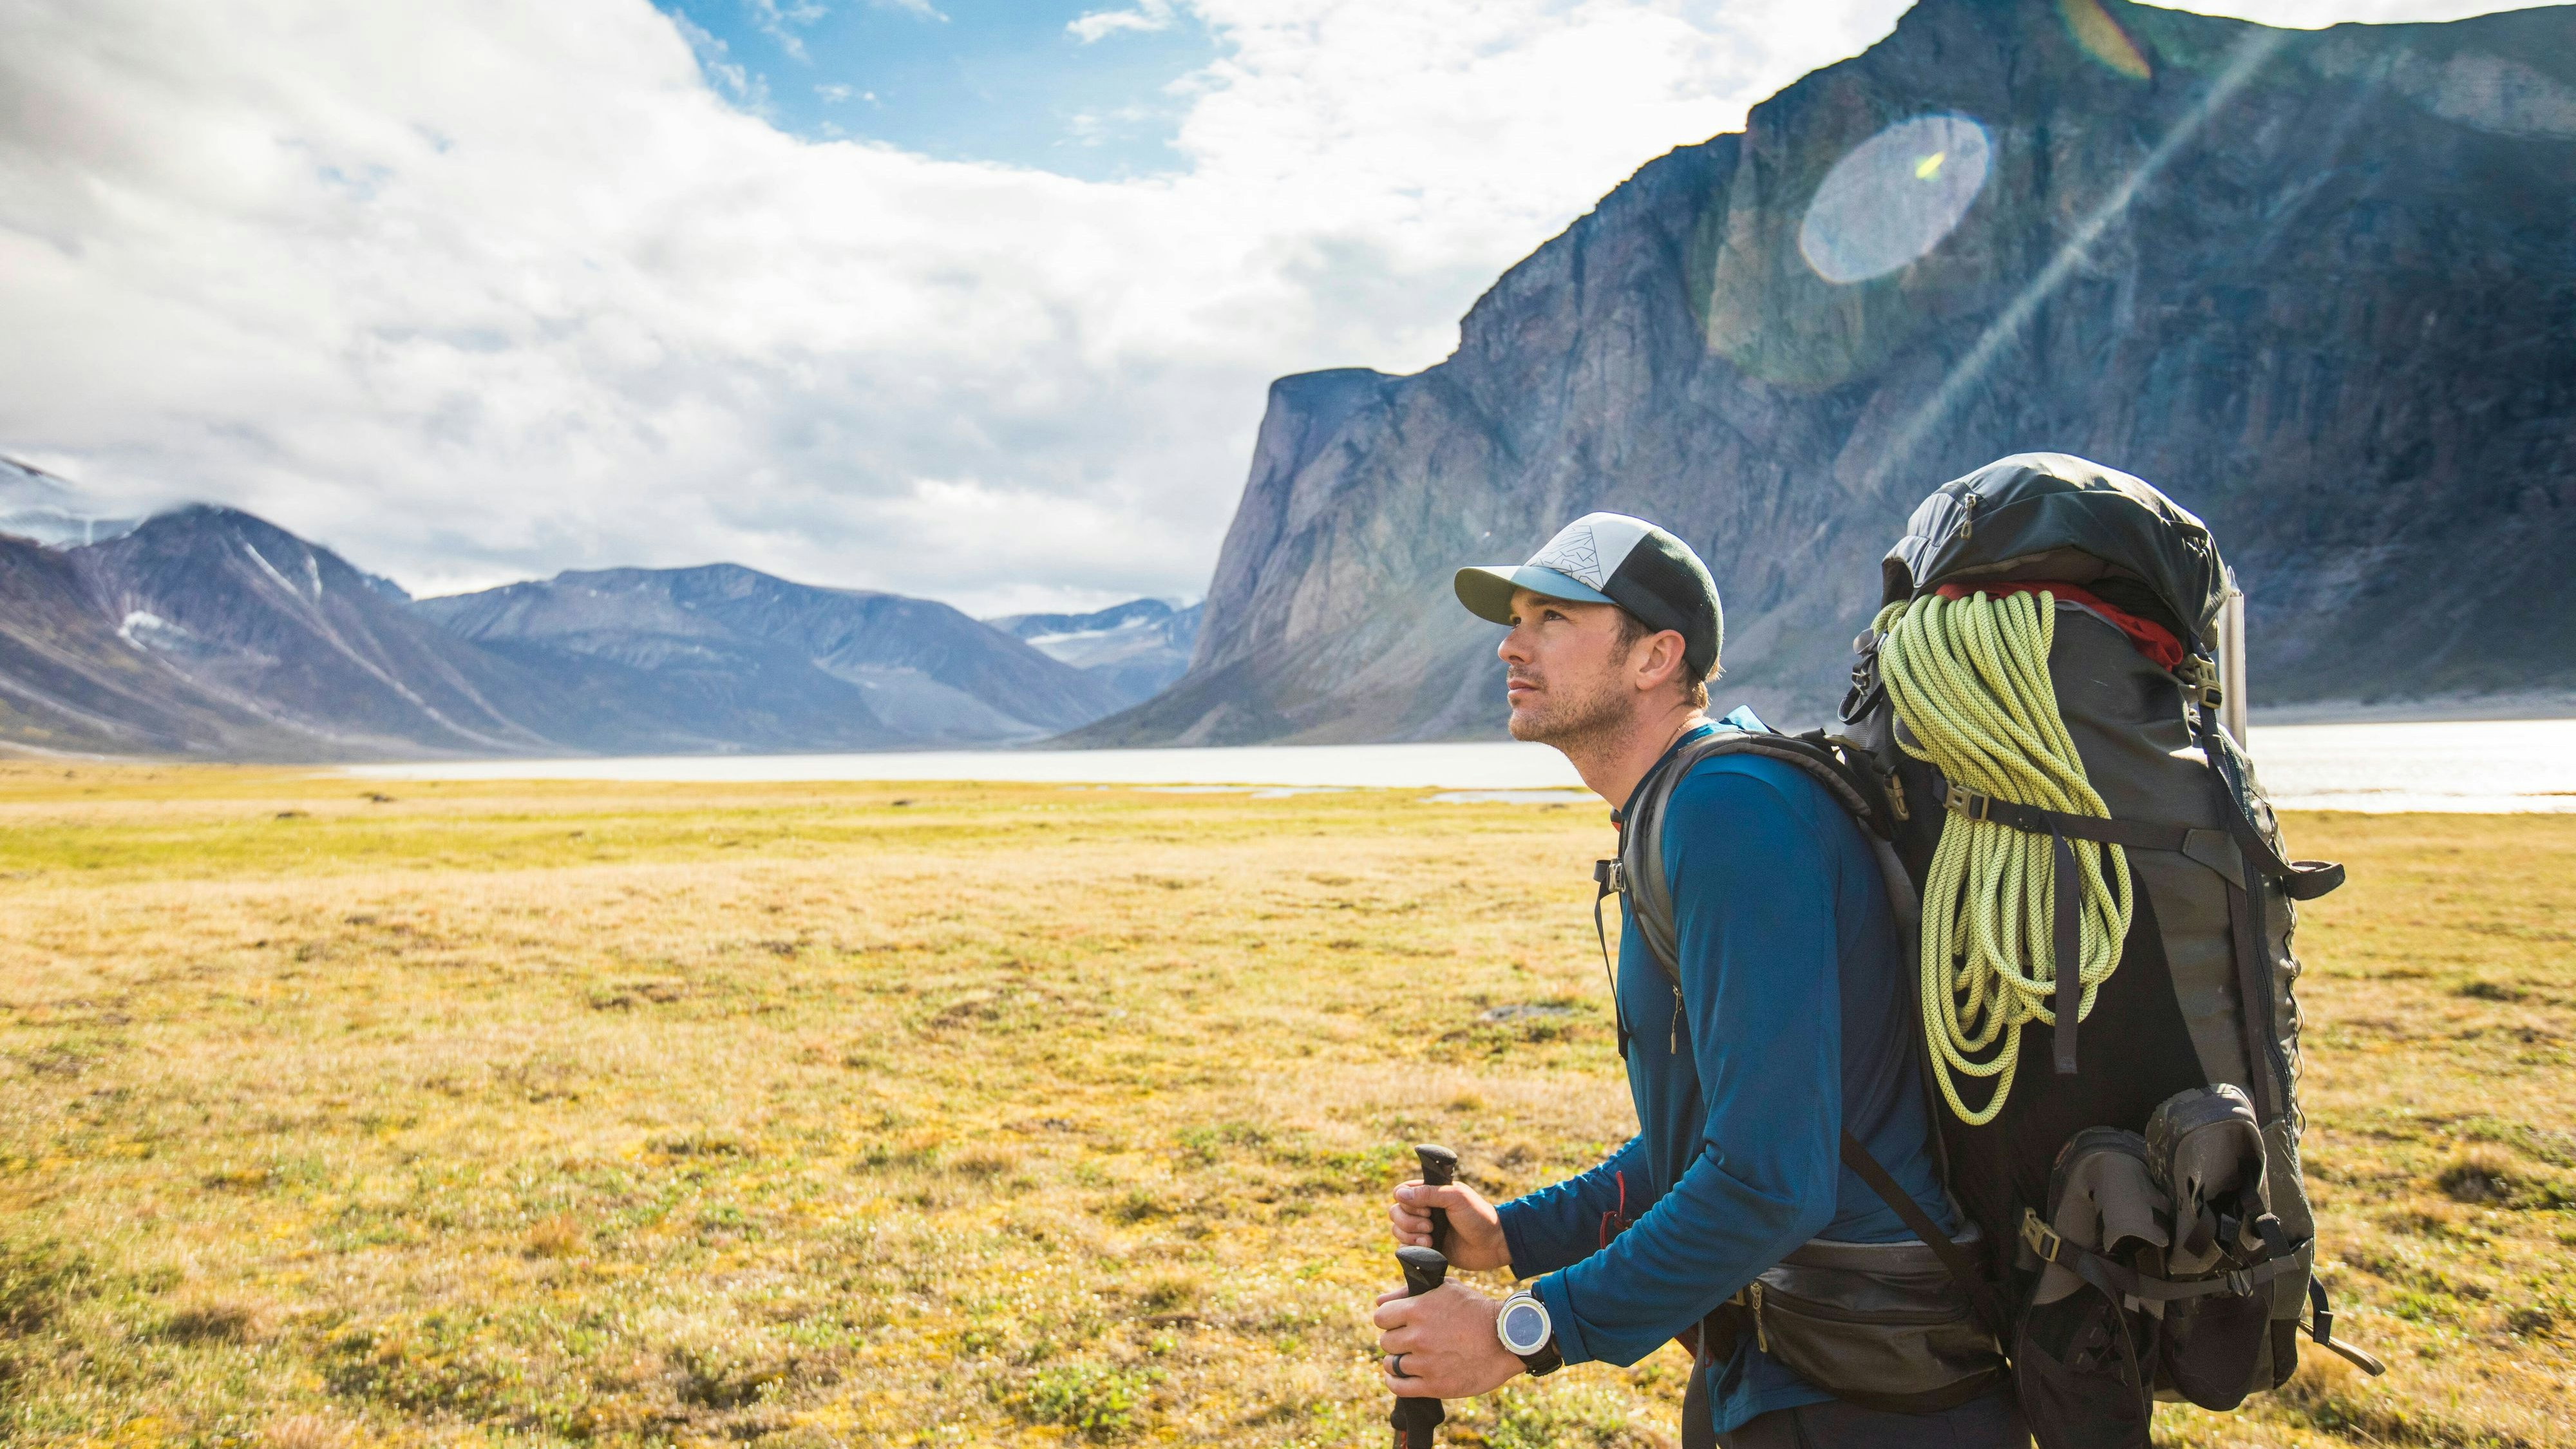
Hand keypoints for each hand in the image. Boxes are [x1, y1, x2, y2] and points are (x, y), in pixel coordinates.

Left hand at [1374, 1282, 1524, 1398]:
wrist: (1507, 1338)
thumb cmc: (1476, 1310)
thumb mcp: (1444, 1289)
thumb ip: (1407, 1292)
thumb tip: (1379, 1301)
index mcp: (1418, 1309)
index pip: (1381, 1317)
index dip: (1390, 1319)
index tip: (1399, 1323)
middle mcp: (1418, 1336)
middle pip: (1386, 1342)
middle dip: (1397, 1340)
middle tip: (1412, 1340)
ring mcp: (1426, 1363)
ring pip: (1391, 1365)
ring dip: (1398, 1361)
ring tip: (1412, 1358)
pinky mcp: (1435, 1385)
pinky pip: (1399, 1387)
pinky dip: (1396, 1382)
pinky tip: (1403, 1376)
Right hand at [1389, 1179, 1510, 1271]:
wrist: (1493, 1245)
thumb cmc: (1479, 1217)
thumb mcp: (1456, 1198)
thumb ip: (1429, 1193)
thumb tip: (1400, 1194)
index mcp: (1430, 1192)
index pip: (1401, 1192)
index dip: (1407, 1201)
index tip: (1426, 1209)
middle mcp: (1424, 1209)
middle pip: (1395, 1212)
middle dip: (1408, 1221)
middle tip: (1431, 1225)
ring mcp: (1423, 1229)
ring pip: (1397, 1229)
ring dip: (1410, 1235)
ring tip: (1431, 1240)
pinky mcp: (1426, 1248)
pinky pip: (1404, 1247)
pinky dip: (1412, 1247)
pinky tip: (1430, 1247)